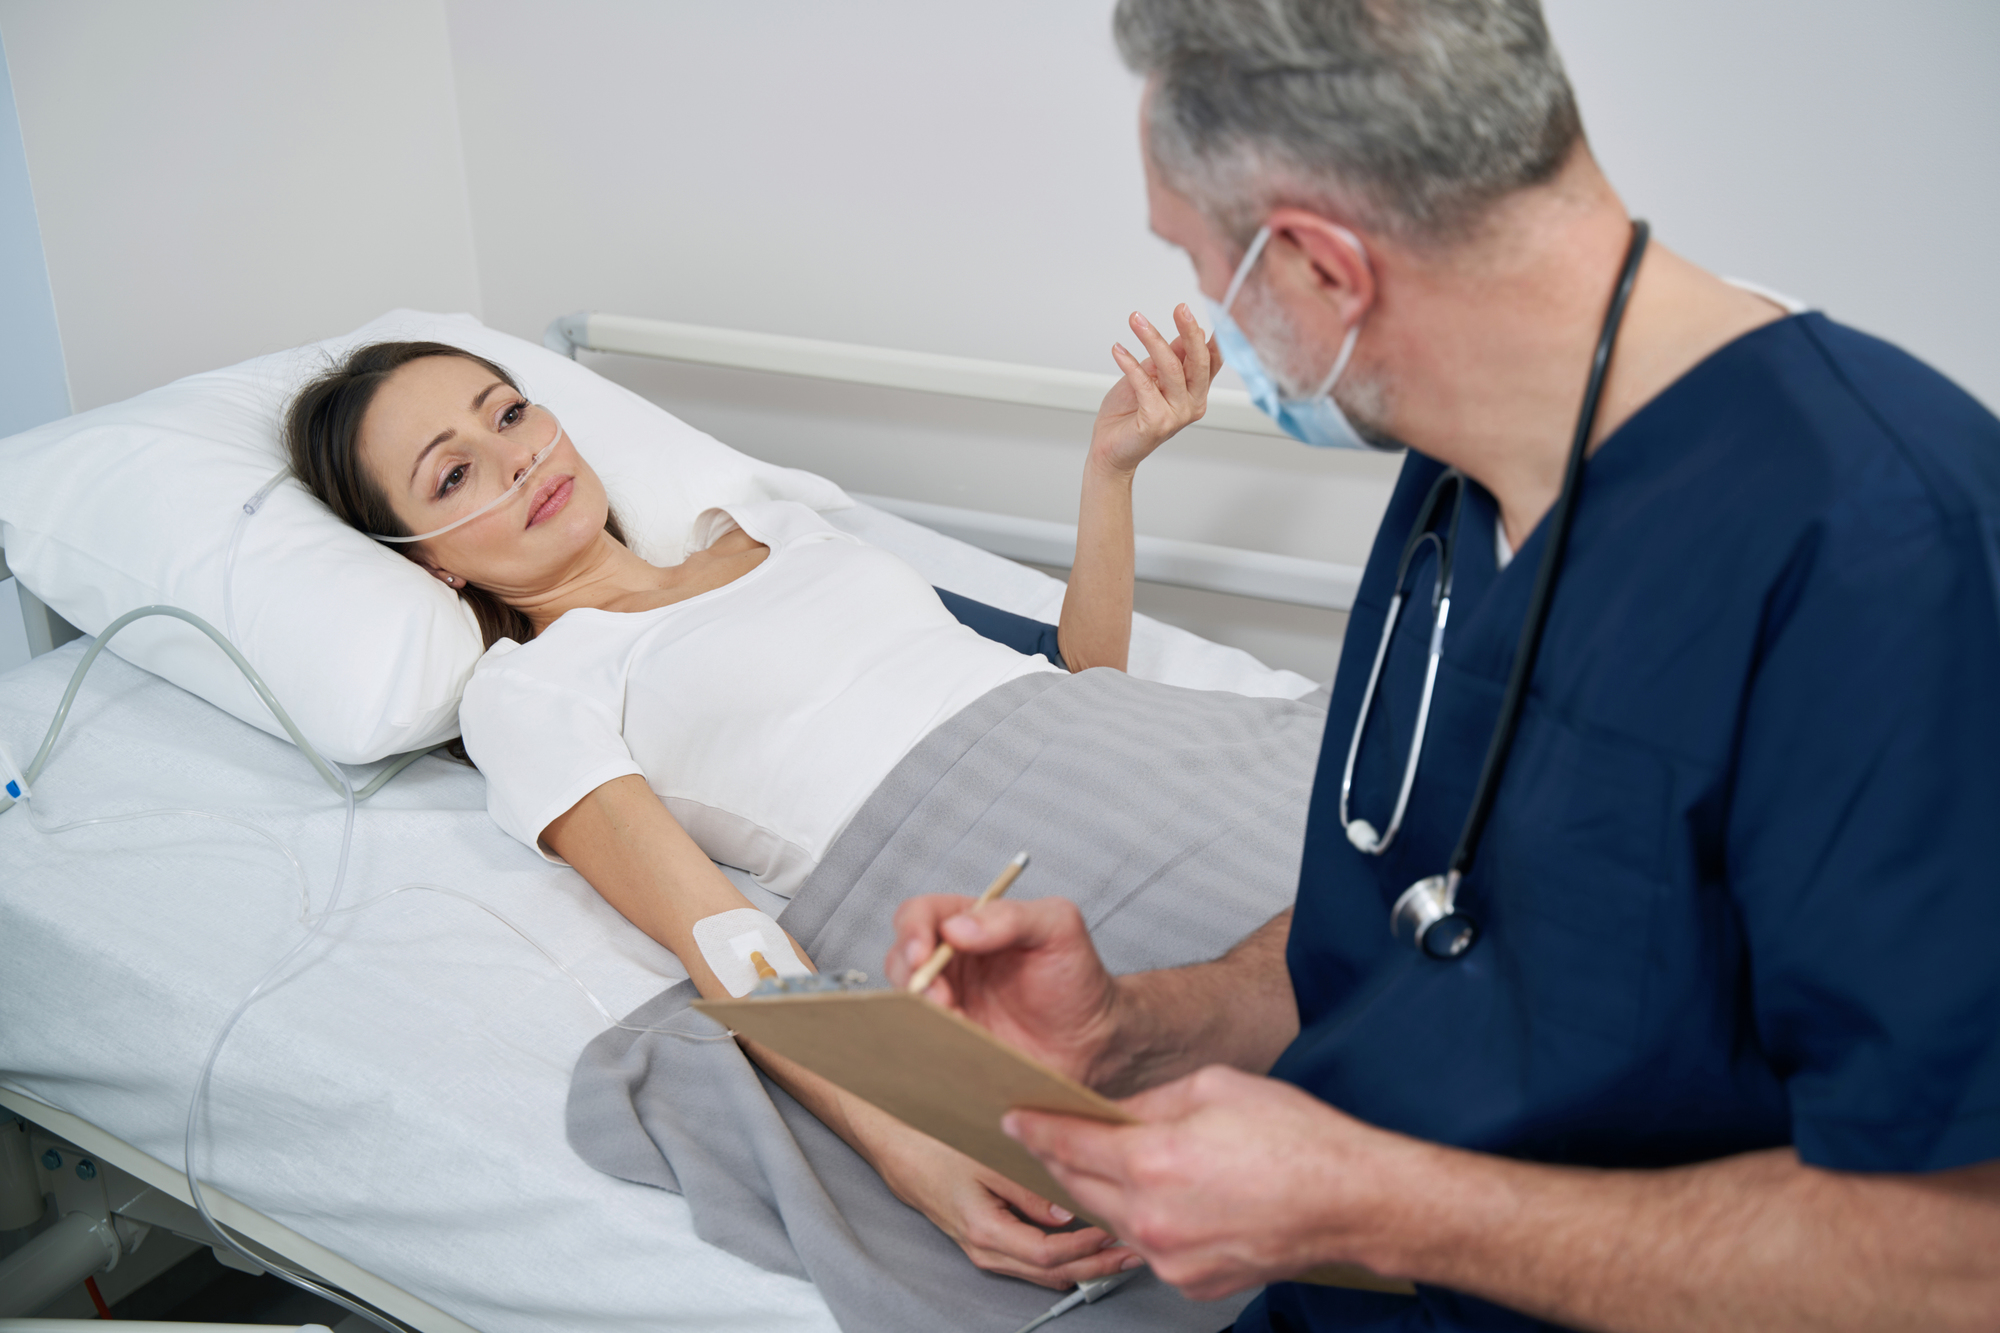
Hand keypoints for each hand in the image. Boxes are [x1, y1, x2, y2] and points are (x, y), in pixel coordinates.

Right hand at [859, 1113, 1135, 1289]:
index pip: (1050, 1256)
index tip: (1118, 1234)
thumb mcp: (984, 1159)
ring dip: (1081, 1263)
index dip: (1088, 1249)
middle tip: (1133, 1253)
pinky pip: (1029, 1259)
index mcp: (984, 1232)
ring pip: (1041, 1271)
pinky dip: (1061, 1255)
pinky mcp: (982, 1237)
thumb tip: (1068, 1212)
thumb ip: (1027, 1188)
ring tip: (1117, 1249)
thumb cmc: (927, 1142)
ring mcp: (981, 1248)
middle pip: (1050, 1273)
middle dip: (1096, 1266)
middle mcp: (983, 1249)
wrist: (890, 1139)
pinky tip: (1081, 1239)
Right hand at [886, 895, 1120, 1085]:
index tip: (923, 955)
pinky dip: (928, 1041)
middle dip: (911, 977)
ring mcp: (948, 1004)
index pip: (920, 915)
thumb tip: (956, 928)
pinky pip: (921, 1040)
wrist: (1094, 1041)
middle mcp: (952, 963)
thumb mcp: (1058, 928)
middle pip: (901, 959)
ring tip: (956, 1023)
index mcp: (970, 925)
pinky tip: (957, 1044)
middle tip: (940, 997)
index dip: (912, 931)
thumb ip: (1012, 917)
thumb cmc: (1076, 977)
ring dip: (920, 1012)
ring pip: (905, 1002)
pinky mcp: (951, 1041)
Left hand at [1003, 1065, 1416, 1300]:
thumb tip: (1112, 1114)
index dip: (1035, 1128)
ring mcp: (1171, 1259)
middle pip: (1077, 1187)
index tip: (1015, 1120)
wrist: (1352, 1201)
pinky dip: (1144, 1222)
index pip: (1068, 1143)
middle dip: (1062, 1159)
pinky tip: (1169, 1198)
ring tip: (1126, 1164)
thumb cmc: (1298, 1141)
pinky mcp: (1191, 1282)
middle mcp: (1153, 1218)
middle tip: (1057, 1136)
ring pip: (1109, 1221)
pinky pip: (1148, 1247)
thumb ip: (1148, 1103)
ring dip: (1103, 1192)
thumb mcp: (1213, 1088)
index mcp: (1153, 1162)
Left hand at [1090, 304, 1218, 476]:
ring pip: (1171, 368)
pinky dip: (1129, 363)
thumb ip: (1170, 357)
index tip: (1199, 309)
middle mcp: (1192, 404)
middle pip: (1198, 362)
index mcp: (1196, 393)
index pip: (1211, 360)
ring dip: (1152, 339)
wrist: (1110, 448)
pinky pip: (1144, 384)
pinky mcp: (1157, 421)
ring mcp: (1177, 415)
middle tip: (1179, 308)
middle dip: (1190, 331)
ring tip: (1136, 320)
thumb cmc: (1129, 413)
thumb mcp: (1151, 376)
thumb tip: (1186, 333)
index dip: (1210, 336)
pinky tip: (1119, 350)